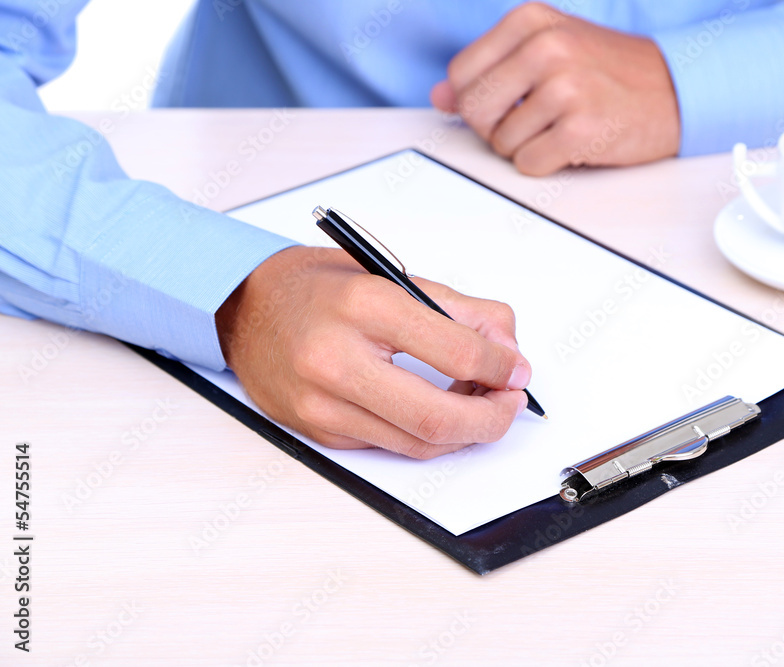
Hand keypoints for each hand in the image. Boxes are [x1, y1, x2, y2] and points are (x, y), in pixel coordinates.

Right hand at [215, 246, 532, 458]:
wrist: (242, 307)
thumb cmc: (316, 287)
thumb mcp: (391, 275)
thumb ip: (459, 310)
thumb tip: (507, 348)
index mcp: (364, 307)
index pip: (457, 352)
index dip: (502, 366)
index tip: (517, 368)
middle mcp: (337, 361)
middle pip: (439, 418)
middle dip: (492, 418)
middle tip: (510, 402)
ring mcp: (323, 405)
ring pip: (418, 443)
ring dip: (465, 431)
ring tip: (481, 403)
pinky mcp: (319, 431)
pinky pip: (391, 446)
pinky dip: (427, 435)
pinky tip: (441, 411)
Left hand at [430, 2, 679, 175]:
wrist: (675, 90)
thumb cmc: (608, 72)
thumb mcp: (547, 52)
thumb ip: (491, 70)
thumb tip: (439, 98)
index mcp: (531, 20)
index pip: (461, 75)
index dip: (476, 100)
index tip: (508, 102)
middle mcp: (547, 47)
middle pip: (475, 110)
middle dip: (495, 128)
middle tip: (531, 122)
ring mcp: (566, 87)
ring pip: (501, 143)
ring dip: (526, 147)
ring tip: (559, 128)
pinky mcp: (581, 128)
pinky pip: (528, 164)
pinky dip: (545, 163)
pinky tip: (571, 144)